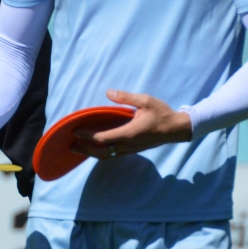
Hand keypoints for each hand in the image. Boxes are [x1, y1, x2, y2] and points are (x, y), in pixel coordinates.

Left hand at [73, 90, 192, 158]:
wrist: (176, 129)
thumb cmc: (162, 114)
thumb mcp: (145, 101)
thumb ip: (126, 97)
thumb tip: (110, 92)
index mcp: (128, 134)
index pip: (102, 138)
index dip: (87, 136)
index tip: (75, 131)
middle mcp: (127, 145)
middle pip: (101, 151)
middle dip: (85, 148)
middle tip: (71, 144)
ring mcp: (130, 150)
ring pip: (107, 156)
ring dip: (91, 153)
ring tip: (79, 149)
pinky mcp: (133, 150)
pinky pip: (113, 155)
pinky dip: (101, 154)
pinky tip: (96, 149)